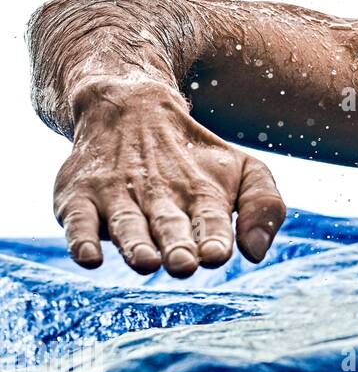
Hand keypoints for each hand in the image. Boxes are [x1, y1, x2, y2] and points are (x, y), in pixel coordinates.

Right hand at [53, 80, 286, 276]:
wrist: (130, 108)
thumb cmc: (196, 158)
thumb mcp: (246, 169)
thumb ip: (265, 206)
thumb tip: (256, 254)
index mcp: (202, 194)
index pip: (211, 219)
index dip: (214, 237)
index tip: (216, 254)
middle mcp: (159, 195)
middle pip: (169, 224)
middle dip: (177, 244)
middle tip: (184, 263)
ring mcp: (117, 195)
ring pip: (127, 224)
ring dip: (136, 244)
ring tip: (146, 262)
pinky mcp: (79, 197)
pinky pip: (78, 221)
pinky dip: (81, 239)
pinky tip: (89, 257)